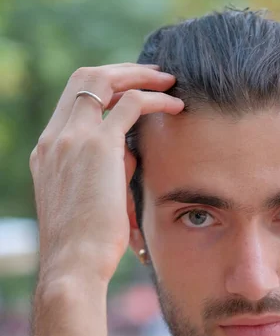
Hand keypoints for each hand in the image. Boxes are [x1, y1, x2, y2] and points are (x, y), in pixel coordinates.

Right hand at [30, 63, 183, 284]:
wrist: (73, 264)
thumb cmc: (85, 245)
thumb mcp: (88, 201)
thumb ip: (105, 172)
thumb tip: (132, 155)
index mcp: (47, 152)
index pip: (73, 102)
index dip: (103, 91)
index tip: (130, 92)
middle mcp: (54, 139)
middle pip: (83, 79)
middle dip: (121, 71)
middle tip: (152, 74)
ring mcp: (72, 138)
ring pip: (103, 80)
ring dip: (139, 75)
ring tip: (168, 80)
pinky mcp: (99, 147)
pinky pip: (130, 104)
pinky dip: (155, 99)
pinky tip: (176, 106)